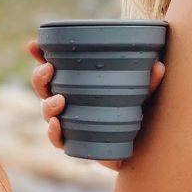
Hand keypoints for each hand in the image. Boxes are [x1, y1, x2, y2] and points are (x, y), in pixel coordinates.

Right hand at [27, 39, 165, 170]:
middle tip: (49, 70)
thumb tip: (158, 66)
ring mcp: (70, 122)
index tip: (33, 44)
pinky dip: (54, 133)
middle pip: (43, 88)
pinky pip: (59, 140)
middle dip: (40, 78)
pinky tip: (57, 125)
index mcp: (76, 82)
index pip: (52, 65)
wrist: (145, 147)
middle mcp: (68, 101)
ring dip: (48, 105)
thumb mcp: (142, 92)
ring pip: (47, 113)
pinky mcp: (77, 143)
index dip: (38, 55)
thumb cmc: (138, 110)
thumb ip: (148, 82)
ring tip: (59, 100)